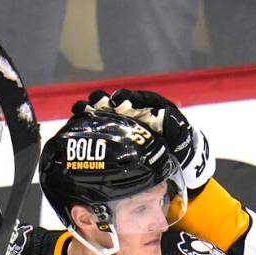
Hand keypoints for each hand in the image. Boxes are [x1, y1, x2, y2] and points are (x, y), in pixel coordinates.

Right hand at [72, 88, 214, 192]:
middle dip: (103, 101)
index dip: (124, 98)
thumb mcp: (180, 133)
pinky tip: (76, 126)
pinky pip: (100, 127)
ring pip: (104, 112)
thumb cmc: (178, 141)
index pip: (135, 98)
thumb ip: (173, 125)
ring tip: (79, 111)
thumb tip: (164, 117)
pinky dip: (88, 125)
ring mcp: (122, 122)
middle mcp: (133, 111)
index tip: (116, 102)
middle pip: (115, 101)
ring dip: (91, 109)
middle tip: (95, 105)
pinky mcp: (115, 134)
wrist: (176, 156)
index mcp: (149, 106)